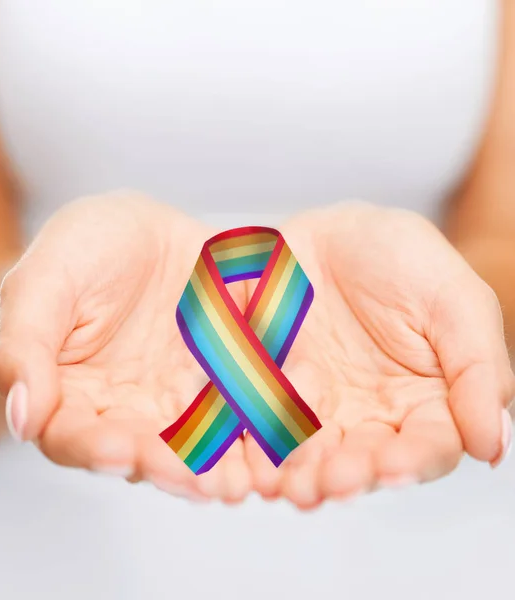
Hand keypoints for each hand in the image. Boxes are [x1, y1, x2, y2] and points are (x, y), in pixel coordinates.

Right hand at [0, 192, 251, 502]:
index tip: (119, 450)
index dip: (96, 449)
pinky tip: (280, 432)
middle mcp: (129, 412)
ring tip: (242, 478)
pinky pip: (247, 406)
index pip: (76, 438)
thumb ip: (26, 345)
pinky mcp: (227, 383)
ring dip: (223, 465)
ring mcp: (182, 403)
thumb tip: (22, 416)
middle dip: (173, 469)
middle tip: (198, 480)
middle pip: (147, 454)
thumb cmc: (84, 252)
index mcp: (72, 398)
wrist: (146, 234)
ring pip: (201, 443)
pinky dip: (262, 422)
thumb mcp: (45, 281)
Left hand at [243, 203, 513, 508]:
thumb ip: (480, 368)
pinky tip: (255, 464)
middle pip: (366, 461)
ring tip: (290, 484)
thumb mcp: (454, 299)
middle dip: (350, 476)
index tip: (394, 466)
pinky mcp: (277, 395)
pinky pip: (268, 426)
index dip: (414, 461)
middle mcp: (374, 416)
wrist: (330, 234)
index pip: (429, 445)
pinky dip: (261, 449)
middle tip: (334, 481)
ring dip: (304, 475)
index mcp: (429, 400)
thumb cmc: (400, 258)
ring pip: (315, 455)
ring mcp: (323, 409)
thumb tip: (491, 445)